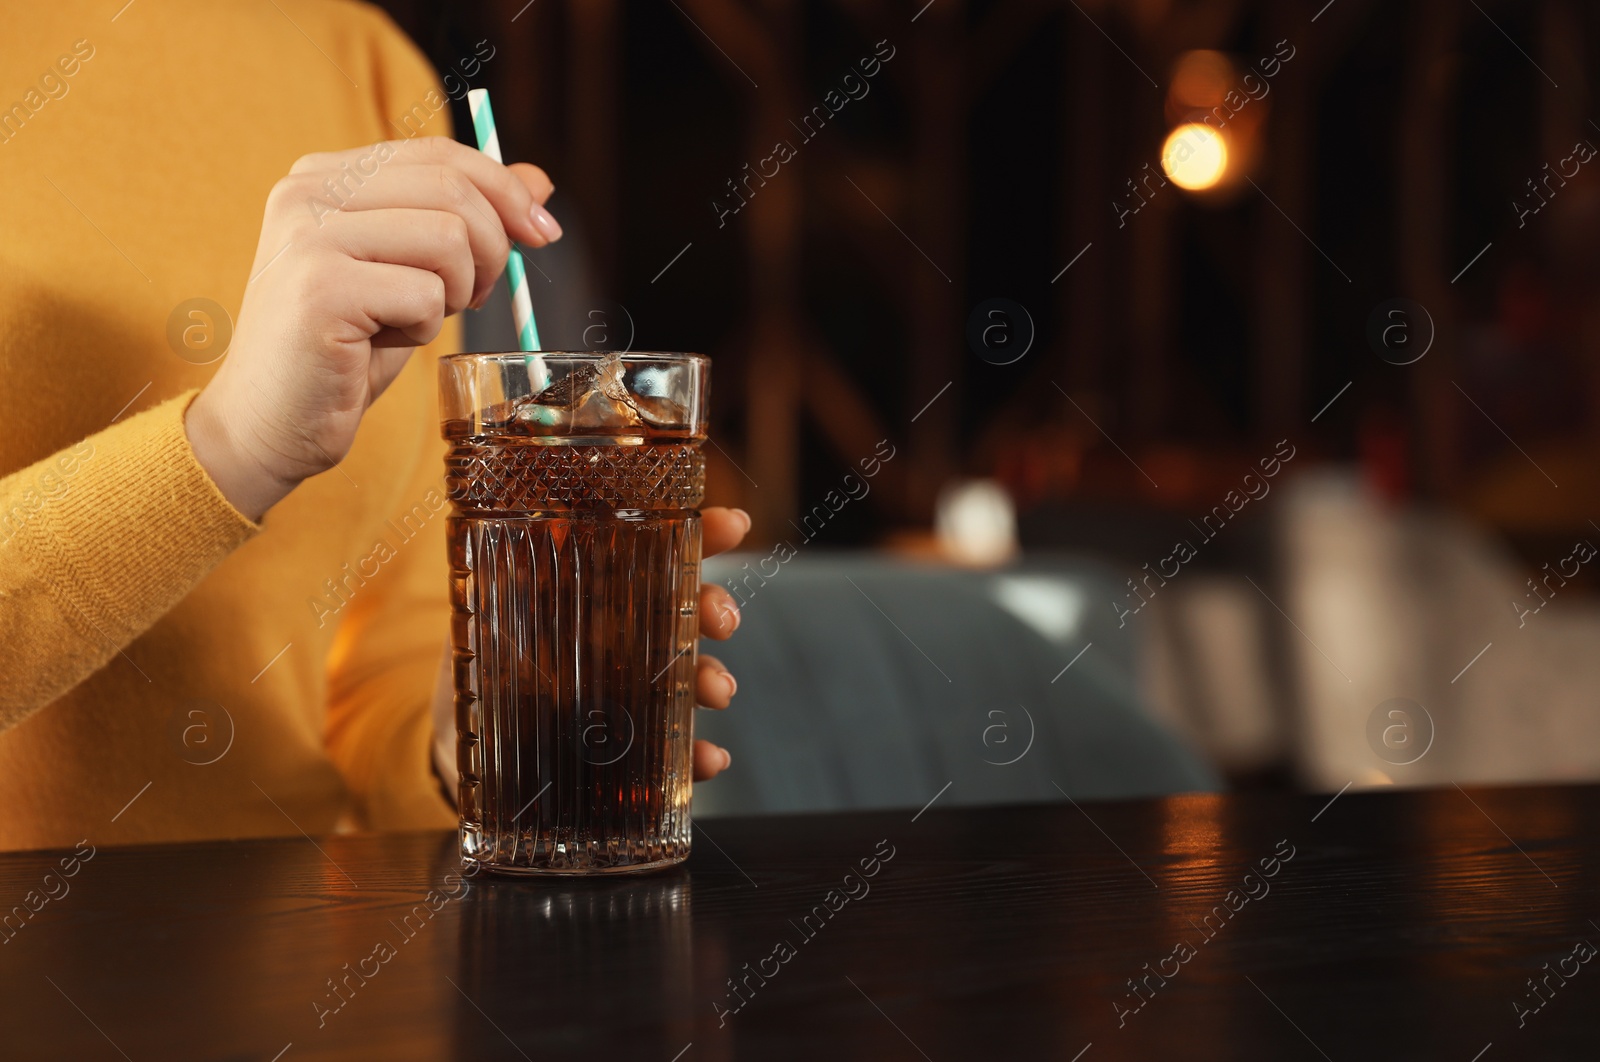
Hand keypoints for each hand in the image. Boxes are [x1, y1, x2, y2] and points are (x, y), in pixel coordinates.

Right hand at [186, 137, 562, 520]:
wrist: (270, 422)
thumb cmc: (346, 350)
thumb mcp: (414, 274)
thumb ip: (467, 220)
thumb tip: (539, 181)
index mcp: (324, 175)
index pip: (439, 153)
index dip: (505, 190)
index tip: (543, 233)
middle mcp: (307, 192)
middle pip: (452, 188)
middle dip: (493, 247)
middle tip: (478, 295)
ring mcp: (308, 236)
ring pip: (448, 238)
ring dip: (456, 291)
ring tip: (416, 319)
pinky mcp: (320, 289)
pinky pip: (425, 295)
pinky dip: (424, 329)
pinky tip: (383, 343)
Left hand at [428, 506, 751, 788]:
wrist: (463, 737)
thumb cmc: (481, 659)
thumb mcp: (482, 611)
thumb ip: (495, 578)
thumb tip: (494, 534)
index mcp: (601, 586)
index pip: (661, 546)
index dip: (702, 532)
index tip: (733, 525)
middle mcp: (629, 632)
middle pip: (688, 607)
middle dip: (715, 607)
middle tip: (722, 620)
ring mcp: (636, 687)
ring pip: (691, 674)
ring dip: (712, 678)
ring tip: (717, 691)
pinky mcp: (633, 742)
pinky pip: (675, 748)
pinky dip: (699, 755)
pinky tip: (710, 758)